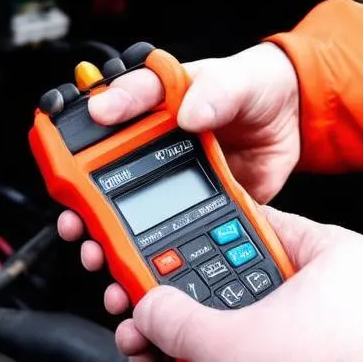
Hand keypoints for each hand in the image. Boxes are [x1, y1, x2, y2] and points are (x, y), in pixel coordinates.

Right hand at [58, 42, 300, 361]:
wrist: (291, 125)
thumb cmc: (257, 88)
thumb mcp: (238, 80)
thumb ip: (215, 91)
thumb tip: (190, 111)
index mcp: (150, 107)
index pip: (106, 116)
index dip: (81, 136)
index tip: (71, 154)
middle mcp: (147, 149)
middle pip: (98, 184)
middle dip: (80, 210)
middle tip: (76, 223)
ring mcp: (165, 187)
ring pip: (121, 222)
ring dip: (104, 245)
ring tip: (98, 258)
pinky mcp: (187, 216)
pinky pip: (159, 245)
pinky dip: (144, 268)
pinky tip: (134, 281)